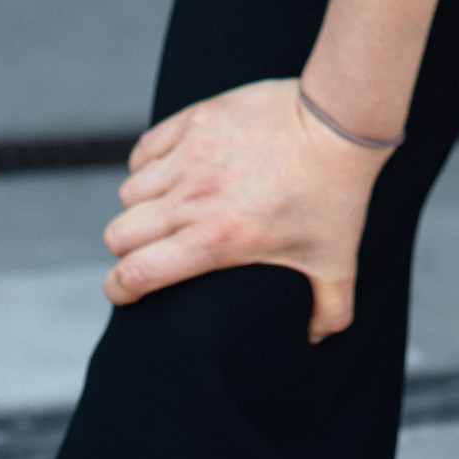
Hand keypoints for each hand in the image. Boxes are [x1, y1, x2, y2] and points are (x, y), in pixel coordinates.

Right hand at [101, 79, 391, 341]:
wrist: (338, 119)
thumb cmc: (334, 191)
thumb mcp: (335, 260)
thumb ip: (329, 310)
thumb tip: (316, 339)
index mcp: (216, 240)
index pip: (136, 273)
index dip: (119, 290)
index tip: (124, 293)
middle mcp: (193, 200)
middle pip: (119, 234)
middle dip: (128, 250)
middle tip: (150, 250)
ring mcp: (190, 156)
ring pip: (130, 191)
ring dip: (140, 206)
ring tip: (164, 210)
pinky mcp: (195, 120)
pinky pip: (145, 149)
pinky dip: (149, 164)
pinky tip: (170, 172)